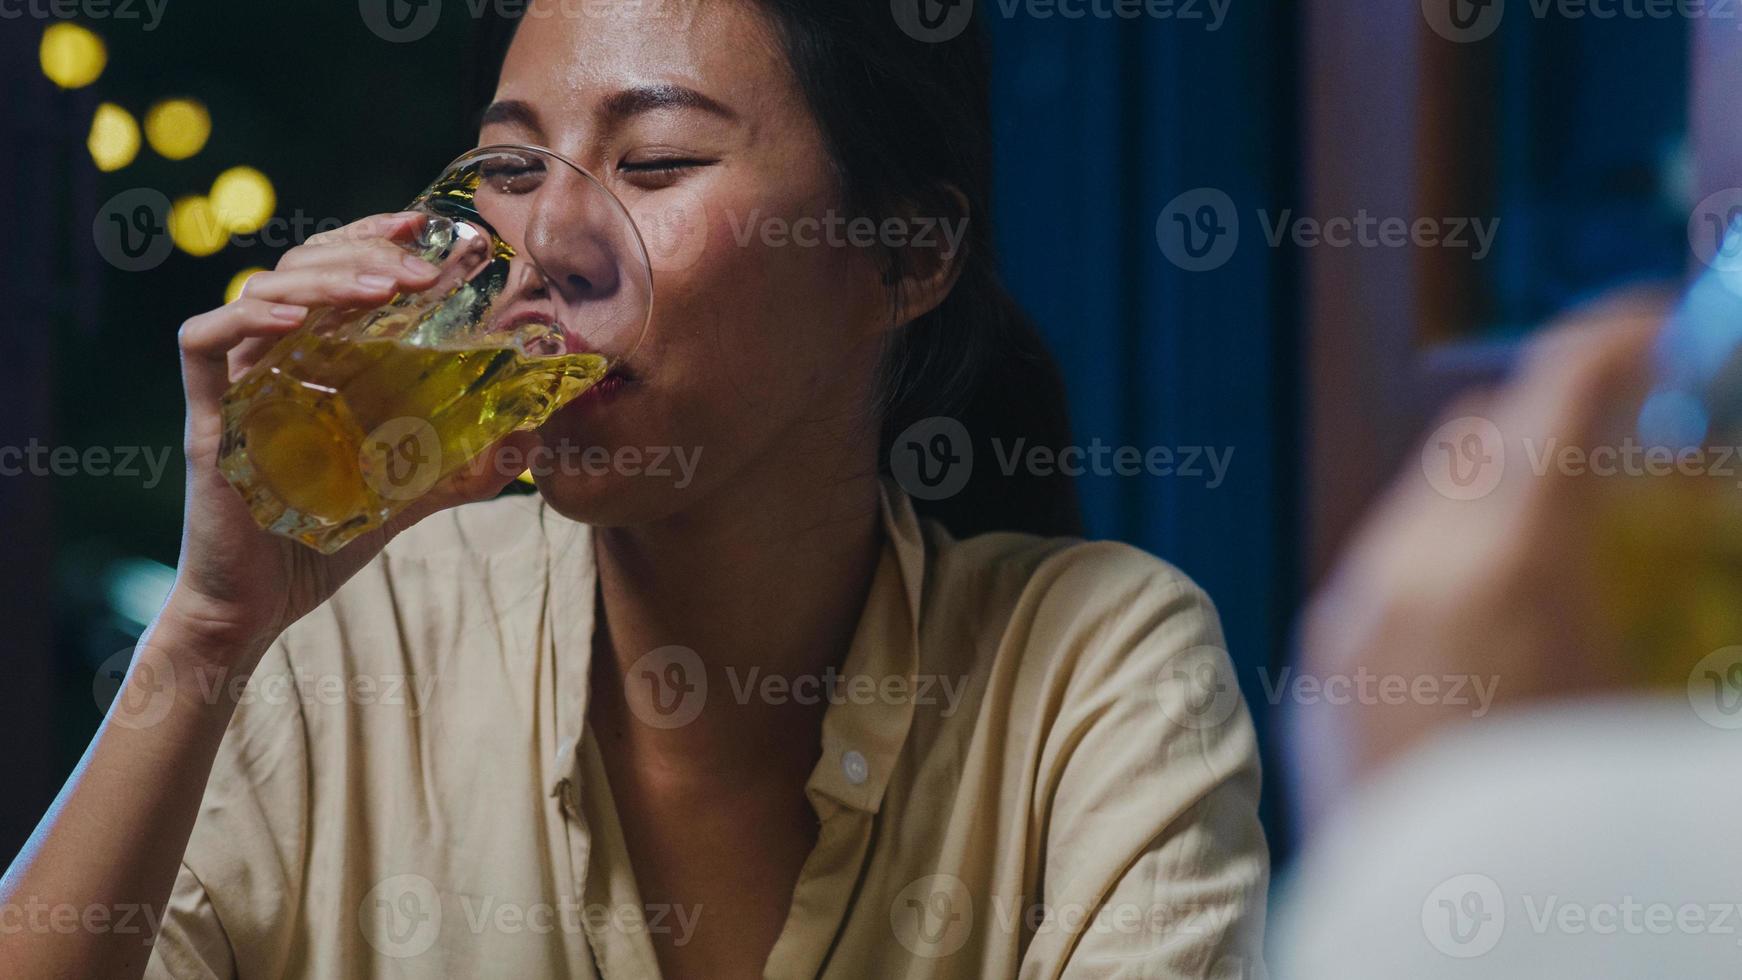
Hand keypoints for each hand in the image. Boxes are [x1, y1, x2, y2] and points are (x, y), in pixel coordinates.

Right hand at [163, 212, 538, 671]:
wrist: (259, 609)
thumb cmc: (323, 543)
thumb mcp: (411, 496)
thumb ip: (463, 466)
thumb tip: (534, 437)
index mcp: (316, 362)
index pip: (338, 272)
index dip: (376, 237)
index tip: (428, 226)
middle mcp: (272, 360)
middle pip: (304, 268)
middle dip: (365, 251)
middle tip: (423, 265)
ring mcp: (236, 385)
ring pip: (263, 292)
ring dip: (327, 278)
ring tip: (386, 285)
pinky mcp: (206, 418)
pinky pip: (204, 342)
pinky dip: (248, 317)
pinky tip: (299, 319)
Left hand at [1292, 291, 1668, 823]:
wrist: (1446, 940)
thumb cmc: (1576, 827)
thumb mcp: (1649, 695)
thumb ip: (1645, 580)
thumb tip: (1664, 539)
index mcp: (1512, 562)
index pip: (1560, 390)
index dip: (1618, 341)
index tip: (1657, 327)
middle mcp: (1412, 568)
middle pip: (1484, 435)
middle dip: (1558, 420)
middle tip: (1628, 443)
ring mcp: (1352, 615)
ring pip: (1425, 501)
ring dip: (1493, 491)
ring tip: (1562, 539)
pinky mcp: (1322, 666)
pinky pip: (1383, 571)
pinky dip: (1439, 558)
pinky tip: (1486, 616)